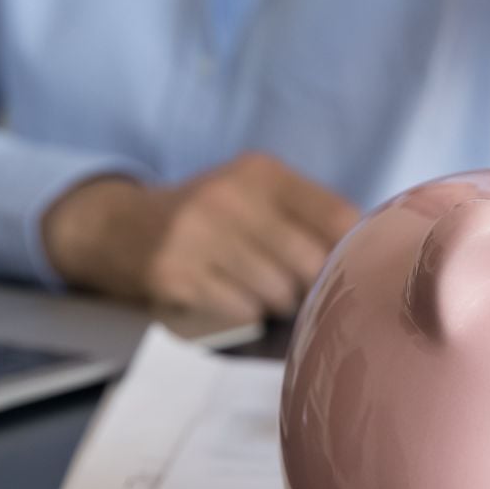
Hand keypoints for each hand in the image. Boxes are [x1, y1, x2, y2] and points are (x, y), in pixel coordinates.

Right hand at [41, 152, 358, 323]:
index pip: (338, 217)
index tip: (341, 269)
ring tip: (256, 292)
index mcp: (261, 172)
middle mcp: (230, 196)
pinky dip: (243, 316)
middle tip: (294, 288)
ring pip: (278, 294)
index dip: (348, 254)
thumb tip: (373, 257)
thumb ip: (308, 215)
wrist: (116, 227)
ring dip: (276, 305)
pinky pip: (240, 313)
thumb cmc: (206, 218)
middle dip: (310, 286)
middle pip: (311, 263)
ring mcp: (197, 235)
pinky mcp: (174, 275)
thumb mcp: (253, 193)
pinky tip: (225, 299)